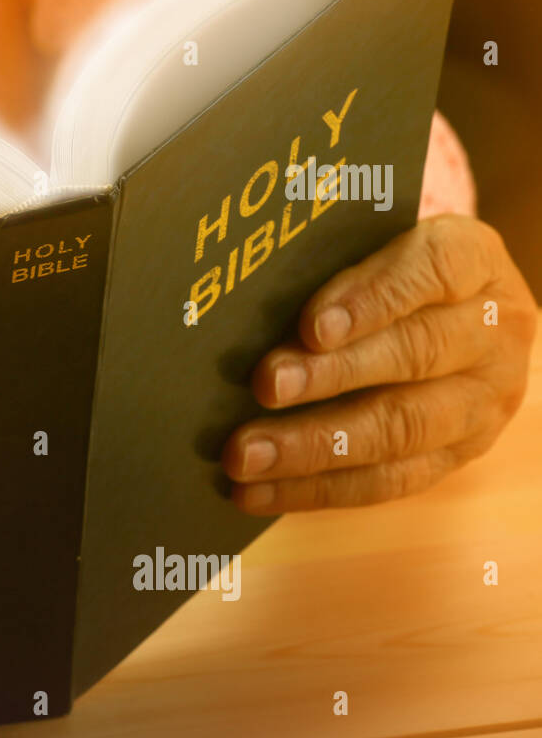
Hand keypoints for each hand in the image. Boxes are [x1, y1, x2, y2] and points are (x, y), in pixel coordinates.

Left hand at [223, 215, 535, 512]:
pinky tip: (257, 491)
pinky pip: (388, 481)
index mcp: (473, 261)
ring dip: (314, 446)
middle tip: (265, 386)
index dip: (372, 299)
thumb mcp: (374, 246)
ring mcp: (481, 401)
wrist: (454, 318)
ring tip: (246, 455)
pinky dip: (316, 489)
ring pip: (401, 429)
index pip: (432, 271)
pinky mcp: (457, 456)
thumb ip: (329, 265)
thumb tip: (245, 305)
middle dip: (332, 376)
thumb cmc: (388, 275)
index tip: (313, 326)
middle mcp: (491, 332)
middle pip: (415, 354)